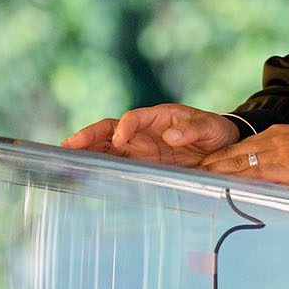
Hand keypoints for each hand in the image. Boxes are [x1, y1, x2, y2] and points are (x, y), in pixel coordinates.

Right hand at [61, 103, 238, 165]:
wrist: (221, 145)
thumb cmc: (215, 131)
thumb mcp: (210, 127)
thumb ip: (192, 130)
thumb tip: (171, 135)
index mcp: (158, 116)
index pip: (133, 117)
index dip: (125, 127)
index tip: (120, 139)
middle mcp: (144, 130)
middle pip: (111, 130)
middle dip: (90, 136)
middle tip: (69, 144)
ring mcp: (140, 147)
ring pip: (108, 147)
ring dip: (88, 151)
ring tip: (66, 157)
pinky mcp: (142, 163)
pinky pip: (117, 163)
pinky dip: (100, 166)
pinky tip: (84, 173)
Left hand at [198, 125, 288, 187]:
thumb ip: (282, 158)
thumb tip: (269, 173)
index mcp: (276, 134)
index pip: (242, 145)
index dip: (222, 155)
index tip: (206, 162)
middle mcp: (271, 140)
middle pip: (235, 152)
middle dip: (213, 162)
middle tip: (193, 170)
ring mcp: (276, 152)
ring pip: (239, 161)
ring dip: (218, 171)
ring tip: (200, 177)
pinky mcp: (282, 166)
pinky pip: (254, 173)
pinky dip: (237, 179)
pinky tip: (225, 184)